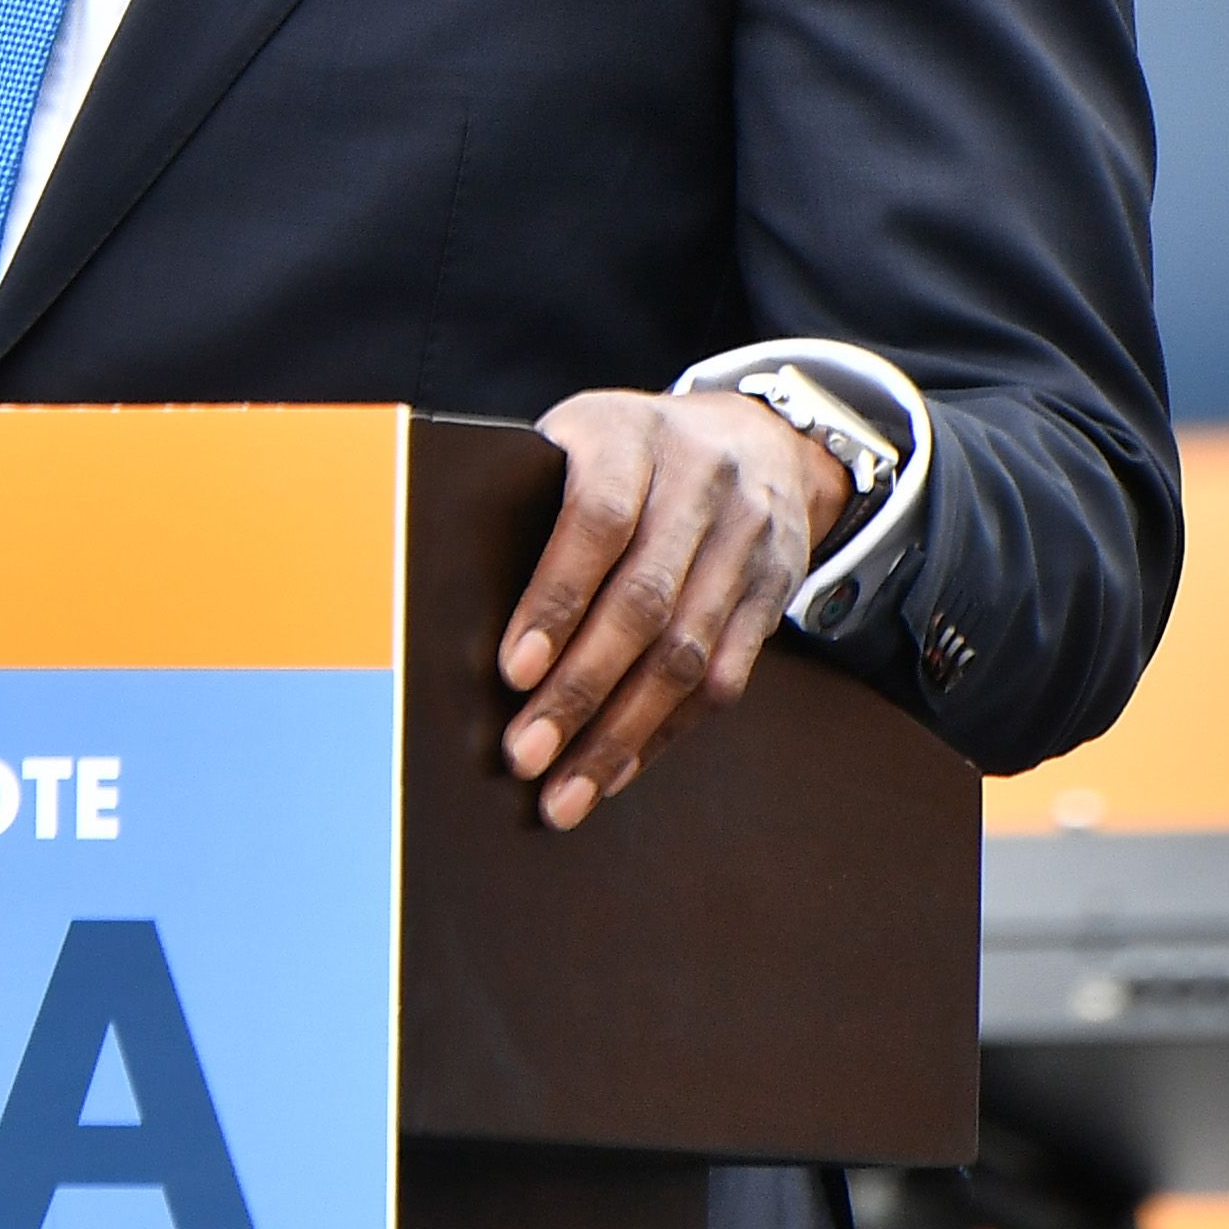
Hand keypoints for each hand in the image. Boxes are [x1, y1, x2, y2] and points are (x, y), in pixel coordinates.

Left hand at [493, 386, 852, 830]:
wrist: (758, 439)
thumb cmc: (630, 453)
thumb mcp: (580, 438)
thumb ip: (533, 500)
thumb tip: (454, 607)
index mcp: (633, 437)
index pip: (598, 520)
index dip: (556, 599)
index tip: (512, 671)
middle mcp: (700, 482)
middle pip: (644, 602)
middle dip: (580, 690)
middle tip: (526, 755)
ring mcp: (747, 539)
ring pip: (687, 654)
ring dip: (622, 734)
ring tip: (568, 791)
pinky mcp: (774, 592)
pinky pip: (724, 678)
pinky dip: (666, 734)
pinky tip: (619, 768)